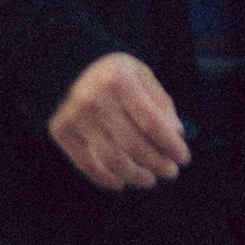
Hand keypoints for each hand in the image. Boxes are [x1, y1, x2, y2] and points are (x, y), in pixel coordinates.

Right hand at [48, 51, 190, 191]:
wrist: (66, 62)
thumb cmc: (111, 71)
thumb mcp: (140, 73)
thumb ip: (160, 102)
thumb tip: (176, 134)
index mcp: (120, 81)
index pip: (152, 123)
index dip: (170, 145)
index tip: (183, 158)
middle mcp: (95, 99)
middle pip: (134, 145)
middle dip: (157, 164)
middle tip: (170, 172)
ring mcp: (76, 117)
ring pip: (112, 160)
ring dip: (135, 176)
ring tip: (149, 179)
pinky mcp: (61, 130)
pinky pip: (86, 164)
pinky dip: (105, 178)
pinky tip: (120, 182)